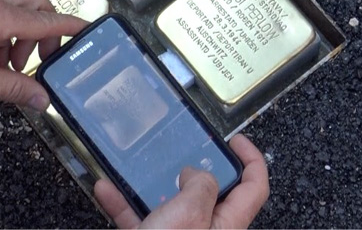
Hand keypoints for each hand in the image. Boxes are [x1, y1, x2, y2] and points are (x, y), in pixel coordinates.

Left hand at [0, 0, 86, 108]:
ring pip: (17, 5)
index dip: (71, 27)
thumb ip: (13, 87)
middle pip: (37, 3)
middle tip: (40, 59)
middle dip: (46, 30)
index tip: (89, 30)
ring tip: (7, 65)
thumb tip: (41, 98)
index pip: (48, 19)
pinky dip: (4, 28)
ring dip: (22, 32)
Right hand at [94, 134, 269, 228]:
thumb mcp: (191, 213)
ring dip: (152, 185)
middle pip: (211, 195)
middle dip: (196, 170)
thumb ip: (201, 186)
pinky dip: (123, 204)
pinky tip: (107, 190)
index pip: (254, 189)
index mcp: (227, 226)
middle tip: (185, 150)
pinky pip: (139, 220)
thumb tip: (197, 174)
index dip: (251, 160)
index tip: (235, 140)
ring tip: (141, 167)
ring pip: (170, 205)